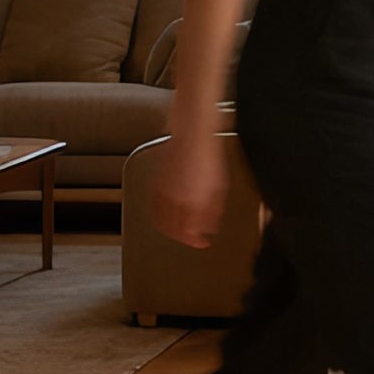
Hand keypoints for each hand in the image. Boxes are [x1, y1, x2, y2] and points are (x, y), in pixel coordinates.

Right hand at [150, 128, 229, 247]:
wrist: (193, 131)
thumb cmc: (209, 154)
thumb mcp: (220, 185)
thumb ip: (213, 209)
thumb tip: (211, 227)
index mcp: (192, 203)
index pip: (190, 233)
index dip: (197, 241)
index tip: (203, 242)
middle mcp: (174, 199)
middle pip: (174, 229)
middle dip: (183, 237)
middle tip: (191, 238)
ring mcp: (163, 191)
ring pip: (160, 219)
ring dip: (169, 228)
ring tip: (177, 230)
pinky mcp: (156, 182)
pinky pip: (154, 204)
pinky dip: (159, 212)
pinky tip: (167, 212)